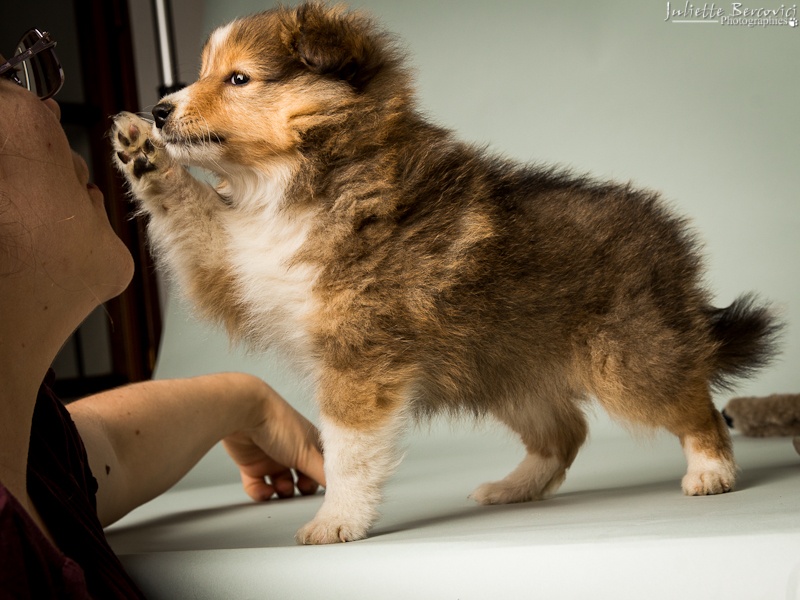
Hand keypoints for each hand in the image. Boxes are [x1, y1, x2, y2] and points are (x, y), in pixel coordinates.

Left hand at [222, 379, 325, 500]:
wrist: (245, 413)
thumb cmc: (280, 425)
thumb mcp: (308, 453)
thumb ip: (324, 475)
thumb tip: (341, 489)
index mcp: (310, 444)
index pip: (323, 467)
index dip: (325, 480)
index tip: (325, 491)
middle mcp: (292, 451)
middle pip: (303, 478)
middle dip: (302, 488)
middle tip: (301, 489)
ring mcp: (272, 458)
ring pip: (281, 485)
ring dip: (282, 492)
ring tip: (280, 487)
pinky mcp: (251, 465)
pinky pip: (258, 487)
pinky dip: (261, 492)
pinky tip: (265, 490)